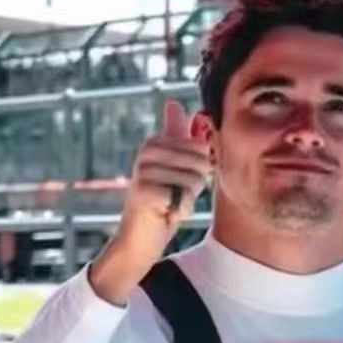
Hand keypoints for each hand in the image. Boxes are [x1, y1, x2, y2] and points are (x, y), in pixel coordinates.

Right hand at [90, 99, 210, 304]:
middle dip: (196, 185)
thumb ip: (175, 137)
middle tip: (175, 196)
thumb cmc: (161, 202)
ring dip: (189, 200)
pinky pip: (184, 198)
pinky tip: (166, 214)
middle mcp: (146, 153)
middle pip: (200, 162)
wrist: (140, 239)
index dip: (201, 170)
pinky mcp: (145, 193)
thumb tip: (173, 104)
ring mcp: (143, 172)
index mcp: (154, 143)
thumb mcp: (173, 167)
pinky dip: (182, 212)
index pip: (201, 148)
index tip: (180, 181)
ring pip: (194, 180)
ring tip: (170, 205)